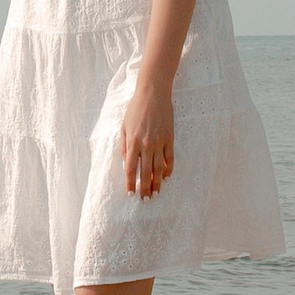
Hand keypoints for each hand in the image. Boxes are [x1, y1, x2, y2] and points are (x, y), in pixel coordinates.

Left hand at [120, 80, 175, 200]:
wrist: (153, 94)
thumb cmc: (135, 109)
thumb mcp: (124, 126)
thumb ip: (124, 146)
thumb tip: (126, 163)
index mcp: (132, 142)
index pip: (131, 168)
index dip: (131, 183)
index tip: (130, 193)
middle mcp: (146, 145)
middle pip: (145, 172)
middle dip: (145, 188)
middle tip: (146, 200)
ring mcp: (159, 142)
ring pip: (159, 168)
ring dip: (158, 182)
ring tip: (157, 193)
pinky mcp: (169, 138)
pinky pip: (170, 158)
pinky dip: (169, 169)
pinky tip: (167, 177)